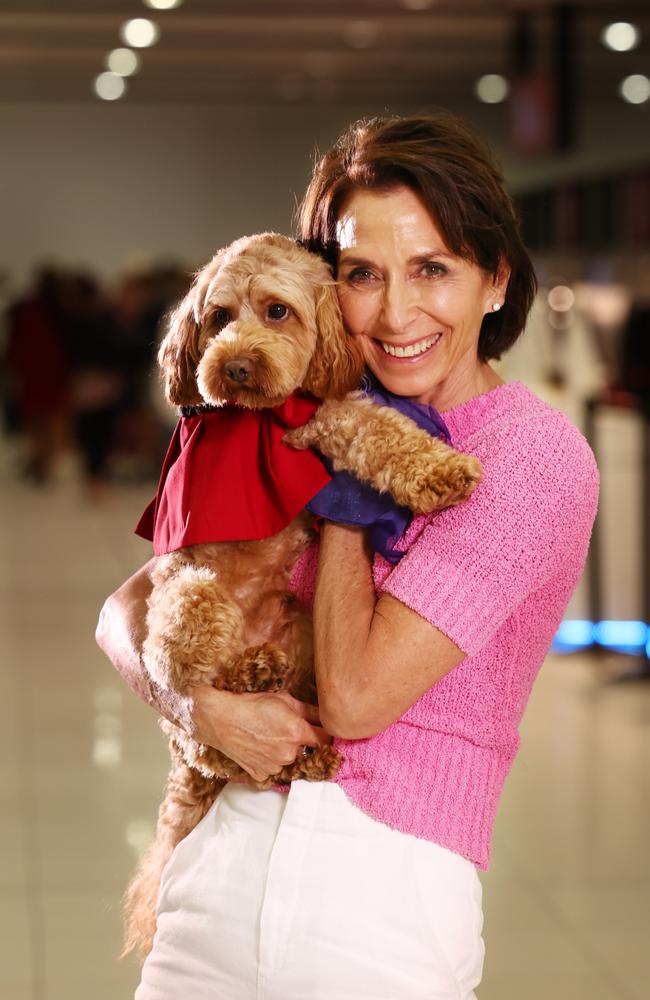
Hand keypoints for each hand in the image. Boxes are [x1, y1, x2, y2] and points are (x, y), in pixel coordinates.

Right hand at [188, 685, 332, 782]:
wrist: (221, 719)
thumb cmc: (251, 704)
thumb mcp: (284, 699)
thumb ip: (310, 710)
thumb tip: (329, 715)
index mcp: (297, 732)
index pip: (326, 739)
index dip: (326, 733)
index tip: (323, 730)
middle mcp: (289, 753)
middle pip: (306, 750)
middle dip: (301, 741)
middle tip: (284, 728)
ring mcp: (275, 766)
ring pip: (289, 759)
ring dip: (284, 751)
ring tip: (268, 736)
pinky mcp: (261, 774)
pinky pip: (272, 769)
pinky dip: (269, 760)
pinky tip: (258, 747)